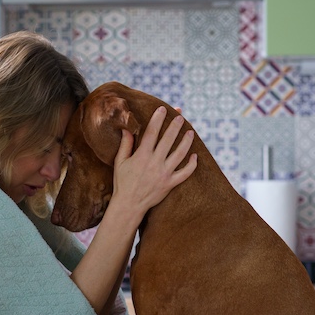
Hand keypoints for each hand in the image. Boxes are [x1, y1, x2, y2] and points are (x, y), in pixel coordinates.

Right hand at [111, 106, 196, 220]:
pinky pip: (185, 173)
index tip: (163, 109)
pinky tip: (194, 155)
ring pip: (180, 154)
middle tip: (181, 116)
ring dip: (186, 141)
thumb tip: (127, 129)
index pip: (152, 132)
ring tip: (191, 132)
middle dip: (175, 126)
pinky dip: (191, 164)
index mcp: (142, 156)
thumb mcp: (120, 163)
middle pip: (168, 140)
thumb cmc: (122, 183)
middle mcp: (155, 163)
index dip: (158, 119)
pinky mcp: (170, 184)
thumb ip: (125, 145)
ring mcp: (164, 174)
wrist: (129, 205)